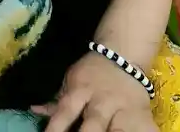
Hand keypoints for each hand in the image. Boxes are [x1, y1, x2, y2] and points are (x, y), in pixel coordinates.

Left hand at [32, 52, 156, 131]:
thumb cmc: (91, 74)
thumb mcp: (71, 81)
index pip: (65, 112)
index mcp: (81, 91)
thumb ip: (56, 102)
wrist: (124, 56)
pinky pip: (145, 130)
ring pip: (120, 130)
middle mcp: (102, 101)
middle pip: (94, 123)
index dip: (55, 129)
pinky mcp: (143, 115)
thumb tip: (34, 110)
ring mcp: (124, 109)